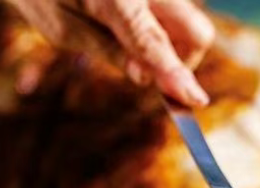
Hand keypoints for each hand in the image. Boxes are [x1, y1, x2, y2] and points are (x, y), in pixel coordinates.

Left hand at [5, 0, 214, 106]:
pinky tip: (134, 29)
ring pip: (193, 25)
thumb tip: (146, 78)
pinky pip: (180, 15)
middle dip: (185, 62)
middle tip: (151, 73)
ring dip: (175, 46)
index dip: (175, 73)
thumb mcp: (62, 27)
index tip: (195, 100)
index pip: (152, 41)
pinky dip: (167, 31)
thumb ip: (108, 50)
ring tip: (132, 43)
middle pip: (197, 32)